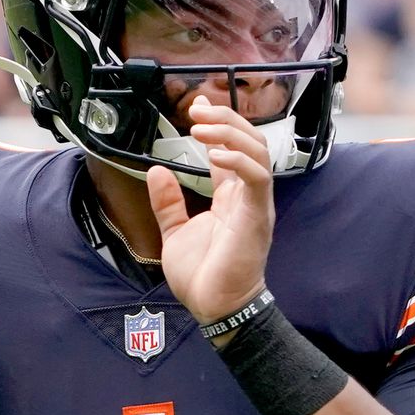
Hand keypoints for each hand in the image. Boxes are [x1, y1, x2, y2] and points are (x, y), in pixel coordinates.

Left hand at [145, 98, 273, 325]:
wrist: (214, 308)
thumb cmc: (201, 277)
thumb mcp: (175, 233)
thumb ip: (168, 203)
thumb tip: (157, 171)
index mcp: (231, 198)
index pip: (231, 151)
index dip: (218, 125)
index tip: (198, 105)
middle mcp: (247, 197)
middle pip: (249, 142)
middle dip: (225, 120)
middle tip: (198, 110)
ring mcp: (255, 205)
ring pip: (258, 152)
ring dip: (231, 133)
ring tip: (203, 127)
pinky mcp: (256, 217)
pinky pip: (257, 178)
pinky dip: (238, 160)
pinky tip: (214, 154)